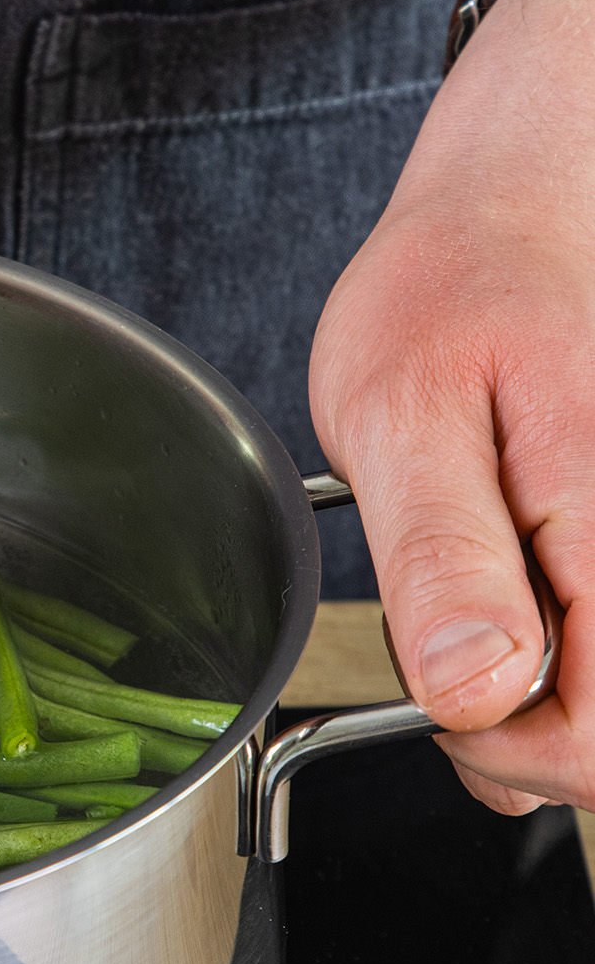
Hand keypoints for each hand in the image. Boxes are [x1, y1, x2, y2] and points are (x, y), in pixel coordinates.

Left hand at [309, 0, 594, 813]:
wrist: (517, 214)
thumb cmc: (453, 293)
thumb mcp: (403, 415)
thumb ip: (443, 560)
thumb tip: (474, 691)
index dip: (513, 750)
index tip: (441, 703)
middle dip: (522, 730)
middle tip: (442, 643)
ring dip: (542, 699)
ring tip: (472, 612)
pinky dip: (562, 661)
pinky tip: (509, 612)